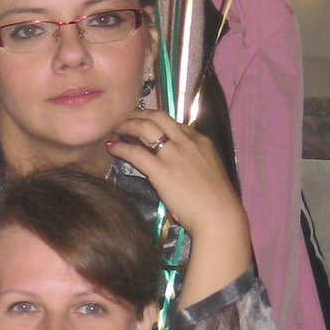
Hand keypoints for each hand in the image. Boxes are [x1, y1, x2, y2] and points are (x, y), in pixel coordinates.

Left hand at [103, 110, 250, 301]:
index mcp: (200, 140)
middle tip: (125, 118)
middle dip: (138, 114)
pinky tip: (111, 147)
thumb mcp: (208, 169)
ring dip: (127, 124)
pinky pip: (135, 153)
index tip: (143, 122)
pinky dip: (121, 148)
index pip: (173, 122)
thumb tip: (178, 161)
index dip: (154, 120)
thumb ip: (193, 159)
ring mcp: (173, 154)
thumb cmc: (216, 200)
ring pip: (145, 127)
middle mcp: (186, 141)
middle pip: (157, 117)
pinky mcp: (161, 170)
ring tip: (115, 128)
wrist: (218, 215)